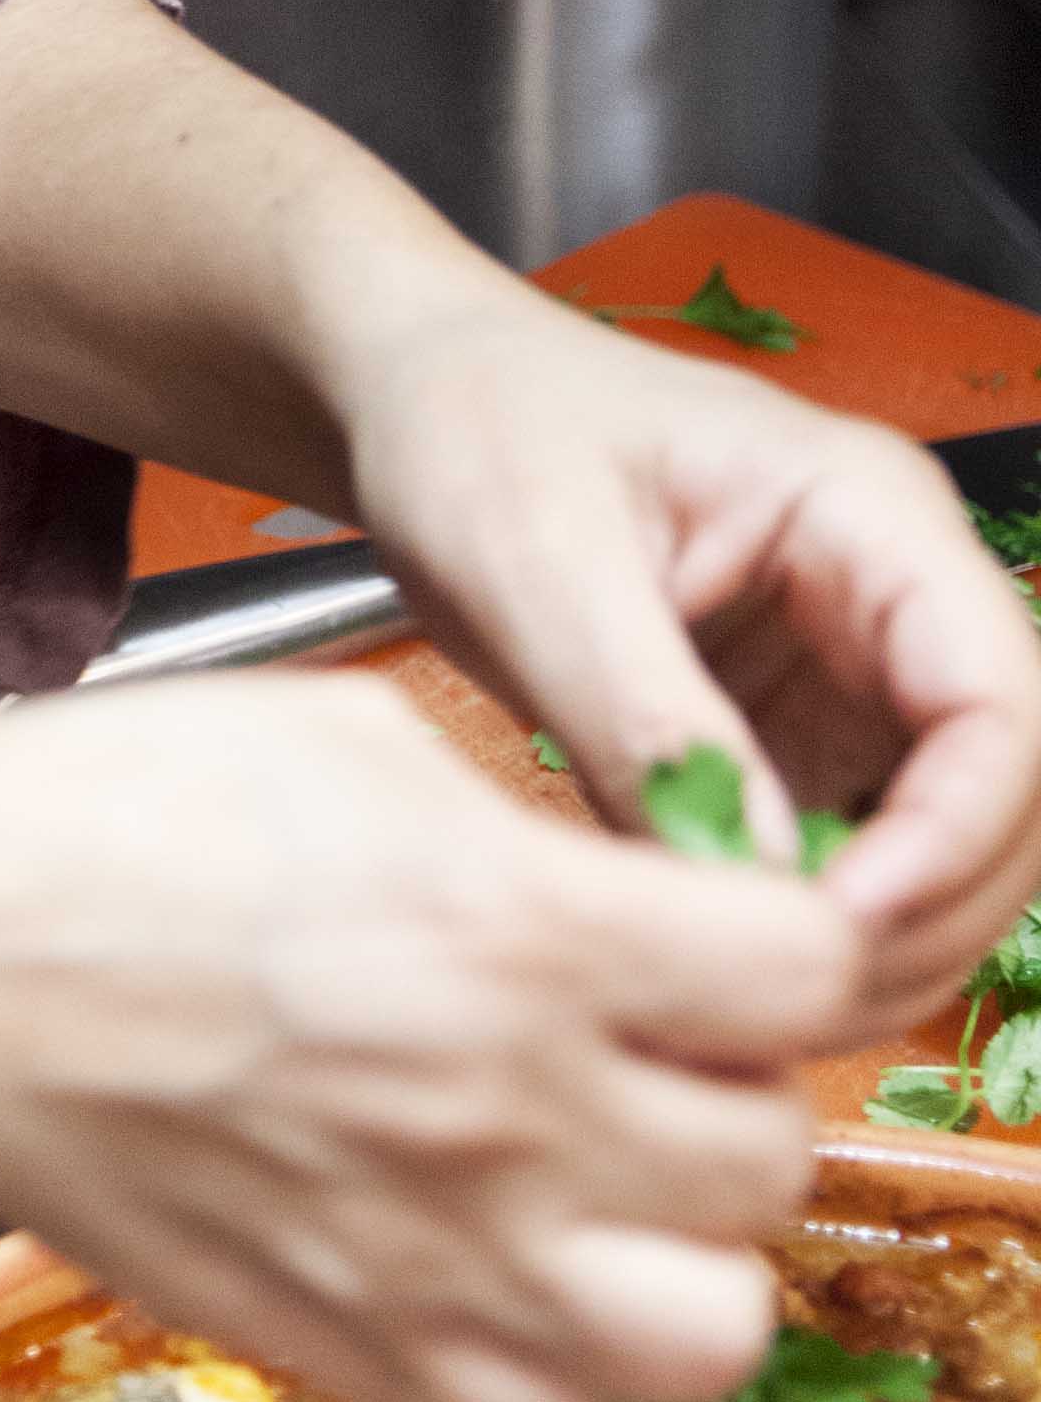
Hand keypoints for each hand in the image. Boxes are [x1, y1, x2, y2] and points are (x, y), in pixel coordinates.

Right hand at [0, 669, 858, 1401]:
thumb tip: (635, 904)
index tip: (720, 938)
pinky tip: (489, 1260)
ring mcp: (433, 1261)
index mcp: (516, 932)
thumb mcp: (348, 743)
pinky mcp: (353, 1356)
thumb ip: (529, 835)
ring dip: (679, 1255)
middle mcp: (505, 1117)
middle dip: (730, 1092)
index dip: (781, 948)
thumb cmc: (95, 825)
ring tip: (597, 1182)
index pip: (811, 975)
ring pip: (710, 1335)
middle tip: (646, 1050)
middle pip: (776, 1160)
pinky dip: (554, 1360)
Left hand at [334, 291, 1040, 1028]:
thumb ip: (647, 716)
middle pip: (1001, 793)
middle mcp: (889, 598)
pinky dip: (802, 926)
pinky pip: (844, 855)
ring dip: (877, 939)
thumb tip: (756, 881)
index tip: (844, 920)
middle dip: (925, 910)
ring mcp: (850, 674)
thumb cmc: (476, 424)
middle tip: (789, 993)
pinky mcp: (789, 738)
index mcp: (865, 513)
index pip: (999, 698)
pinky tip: (717, 970)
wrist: (419, 402)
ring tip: (747, 998)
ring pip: (938, 843)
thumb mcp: (538, 560)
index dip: (953, 830)